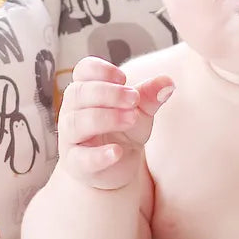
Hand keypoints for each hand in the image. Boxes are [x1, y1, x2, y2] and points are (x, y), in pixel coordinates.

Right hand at [57, 56, 173, 190]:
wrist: (117, 167)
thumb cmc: (123, 131)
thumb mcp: (140, 111)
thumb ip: (150, 96)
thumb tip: (168, 81)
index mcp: (86, 91)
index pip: (83, 70)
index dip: (101, 70)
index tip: (123, 79)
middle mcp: (72, 111)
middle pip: (78, 93)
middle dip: (109, 93)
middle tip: (134, 98)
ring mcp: (71, 138)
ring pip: (77, 123)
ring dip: (106, 118)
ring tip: (132, 118)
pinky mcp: (76, 163)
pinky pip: (82, 158)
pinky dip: (99, 155)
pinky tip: (117, 152)